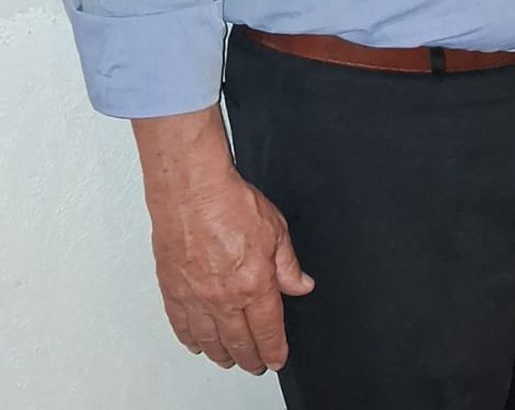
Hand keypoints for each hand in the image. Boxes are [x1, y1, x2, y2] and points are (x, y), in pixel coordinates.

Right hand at [149, 166, 313, 372]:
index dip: (275, 349)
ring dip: (222, 354)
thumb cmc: (230, 203)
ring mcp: (196, 298)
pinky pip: (182, 327)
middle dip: (250, 358)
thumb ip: (288, 264)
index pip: (268, 330)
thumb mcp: (276, 229)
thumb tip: (301, 285)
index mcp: (254, 284)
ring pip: (210, 341)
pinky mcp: (173, 291)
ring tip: (229, 360)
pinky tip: (197, 343)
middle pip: (239, 342)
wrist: (191, 191)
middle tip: (256, 365)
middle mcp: (224, 298)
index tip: (277, 357)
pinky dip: (191, 340)